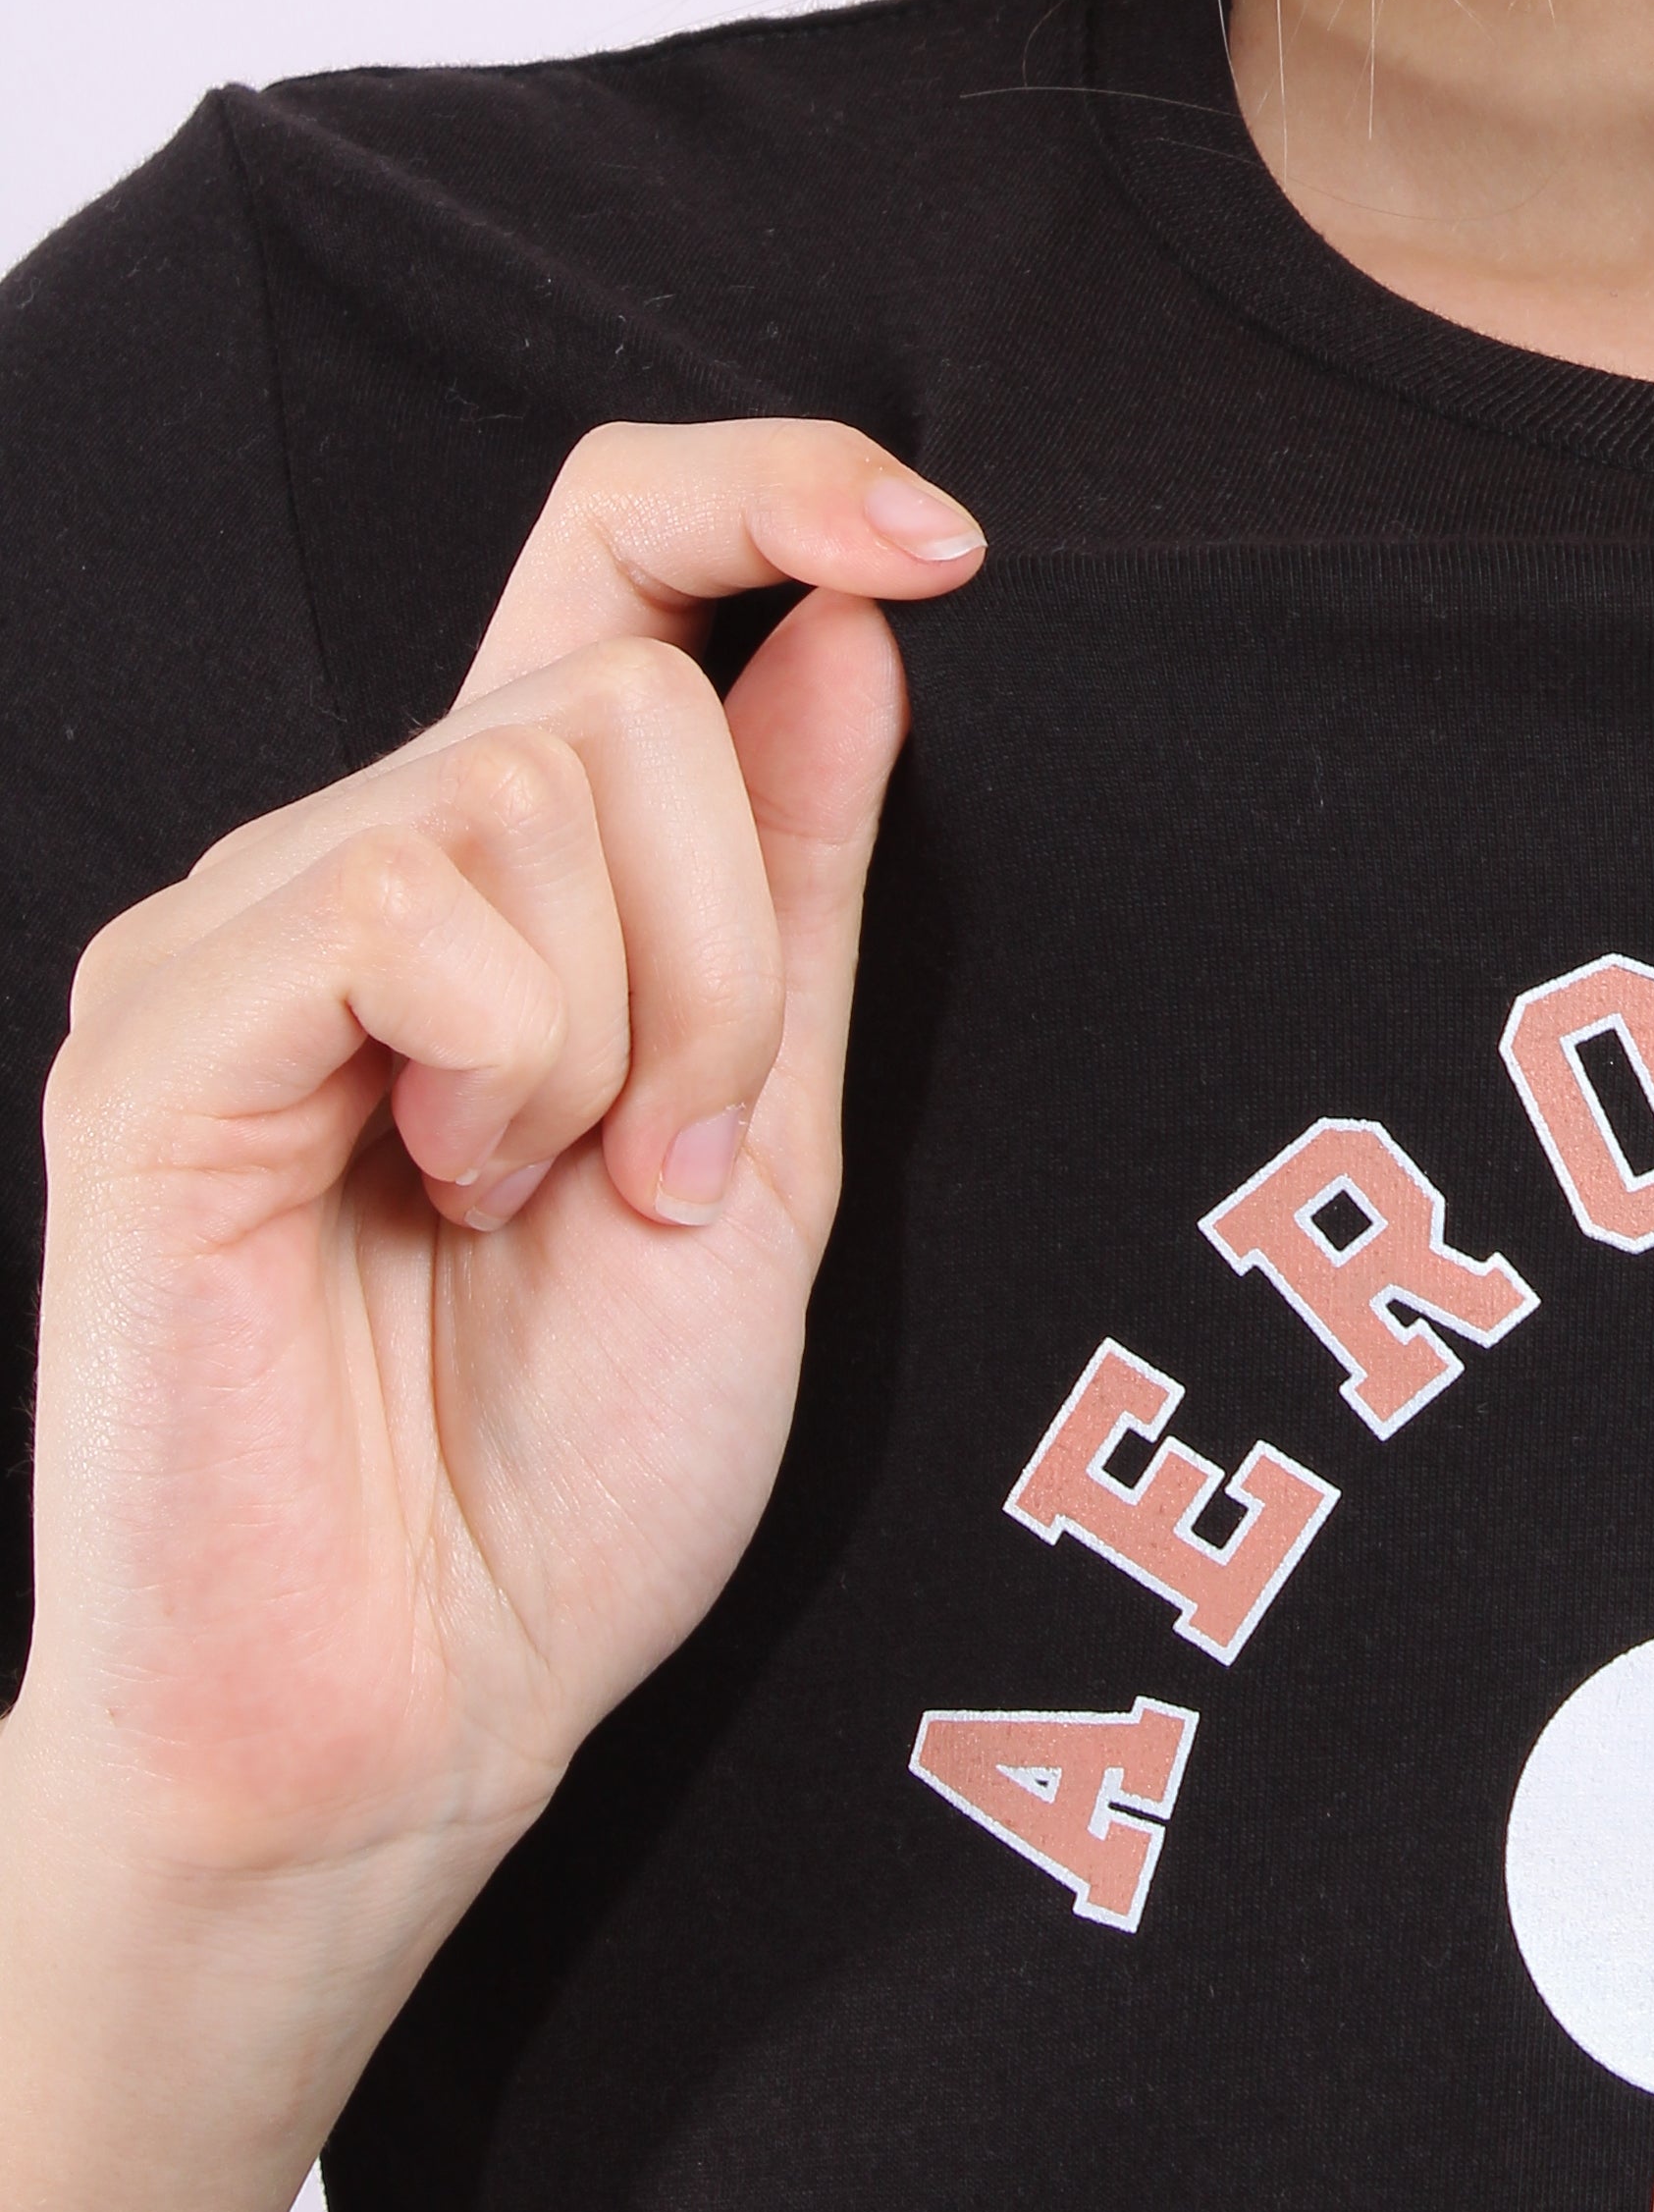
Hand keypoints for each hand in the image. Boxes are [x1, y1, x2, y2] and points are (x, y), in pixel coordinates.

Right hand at [20, 424, 984, 1949]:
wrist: (413, 1723)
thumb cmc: (564, 1482)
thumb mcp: (771, 1145)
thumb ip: (801, 885)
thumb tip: (855, 622)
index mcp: (498, 882)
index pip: (608, 555)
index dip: (772, 487)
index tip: (939, 540)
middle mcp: (346, 864)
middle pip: (621, 691)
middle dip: (730, 943)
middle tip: (664, 1162)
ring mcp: (230, 938)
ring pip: (526, 781)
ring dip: (627, 1025)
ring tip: (538, 1201)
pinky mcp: (157, 1039)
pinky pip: (403, 903)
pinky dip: (502, 1059)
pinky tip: (442, 1196)